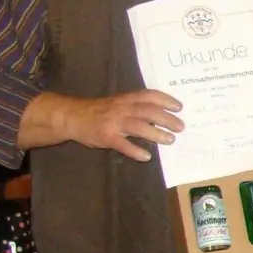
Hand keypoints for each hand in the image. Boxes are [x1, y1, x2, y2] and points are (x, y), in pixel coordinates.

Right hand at [64, 90, 183, 161]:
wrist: (72, 117)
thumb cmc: (101, 110)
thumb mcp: (119, 102)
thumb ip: (136, 106)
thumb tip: (162, 115)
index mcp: (126, 99)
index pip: (149, 96)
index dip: (166, 100)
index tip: (179, 107)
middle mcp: (122, 109)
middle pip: (148, 111)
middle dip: (167, 118)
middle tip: (180, 127)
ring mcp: (113, 123)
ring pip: (138, 126)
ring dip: (156, 133)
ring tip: (170, 140)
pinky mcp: (106, 137)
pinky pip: (123, 145)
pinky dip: (136, 151)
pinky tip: (146, 156)